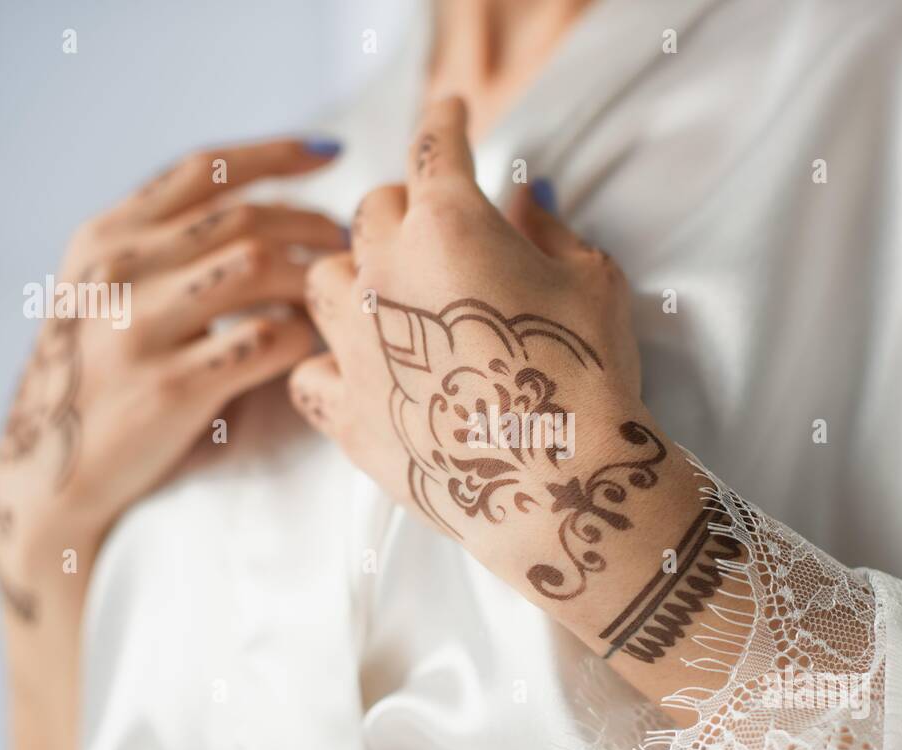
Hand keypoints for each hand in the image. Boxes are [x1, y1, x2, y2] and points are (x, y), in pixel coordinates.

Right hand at [0, 138, 343, 591]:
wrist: (47, 473)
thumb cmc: (97, 376)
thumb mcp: (102, 294)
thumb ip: (161, 248)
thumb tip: (264, 211)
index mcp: (105, 238)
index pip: (203, 169)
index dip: (275, 154)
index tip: (331, 153)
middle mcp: (118, 271)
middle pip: (244, 218)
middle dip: (313, 224)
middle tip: (348, 245)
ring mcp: (141, 329)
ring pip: (258, 268)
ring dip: (311, 277)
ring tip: (334, 293)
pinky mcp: (171, 388)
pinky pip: (264, 342)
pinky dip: (301, 336)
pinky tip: (311, 344)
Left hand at [291, 100, 697, 637]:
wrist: (559, 485)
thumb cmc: (588, 374)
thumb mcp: (592, 282)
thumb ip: (548, 229)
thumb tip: (524, 199)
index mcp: (448, 223)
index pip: (435, 145)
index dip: (446, 120)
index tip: (451, 111)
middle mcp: (383, 272)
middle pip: (372, 209)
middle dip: (405, 206)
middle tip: (437, 226)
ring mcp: (354, 344)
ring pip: (323, 279)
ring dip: (354, 275)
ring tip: (386, 296)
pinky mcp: (345, 412)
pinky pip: (310, 370)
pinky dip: (331, 362)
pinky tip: (357, 369)